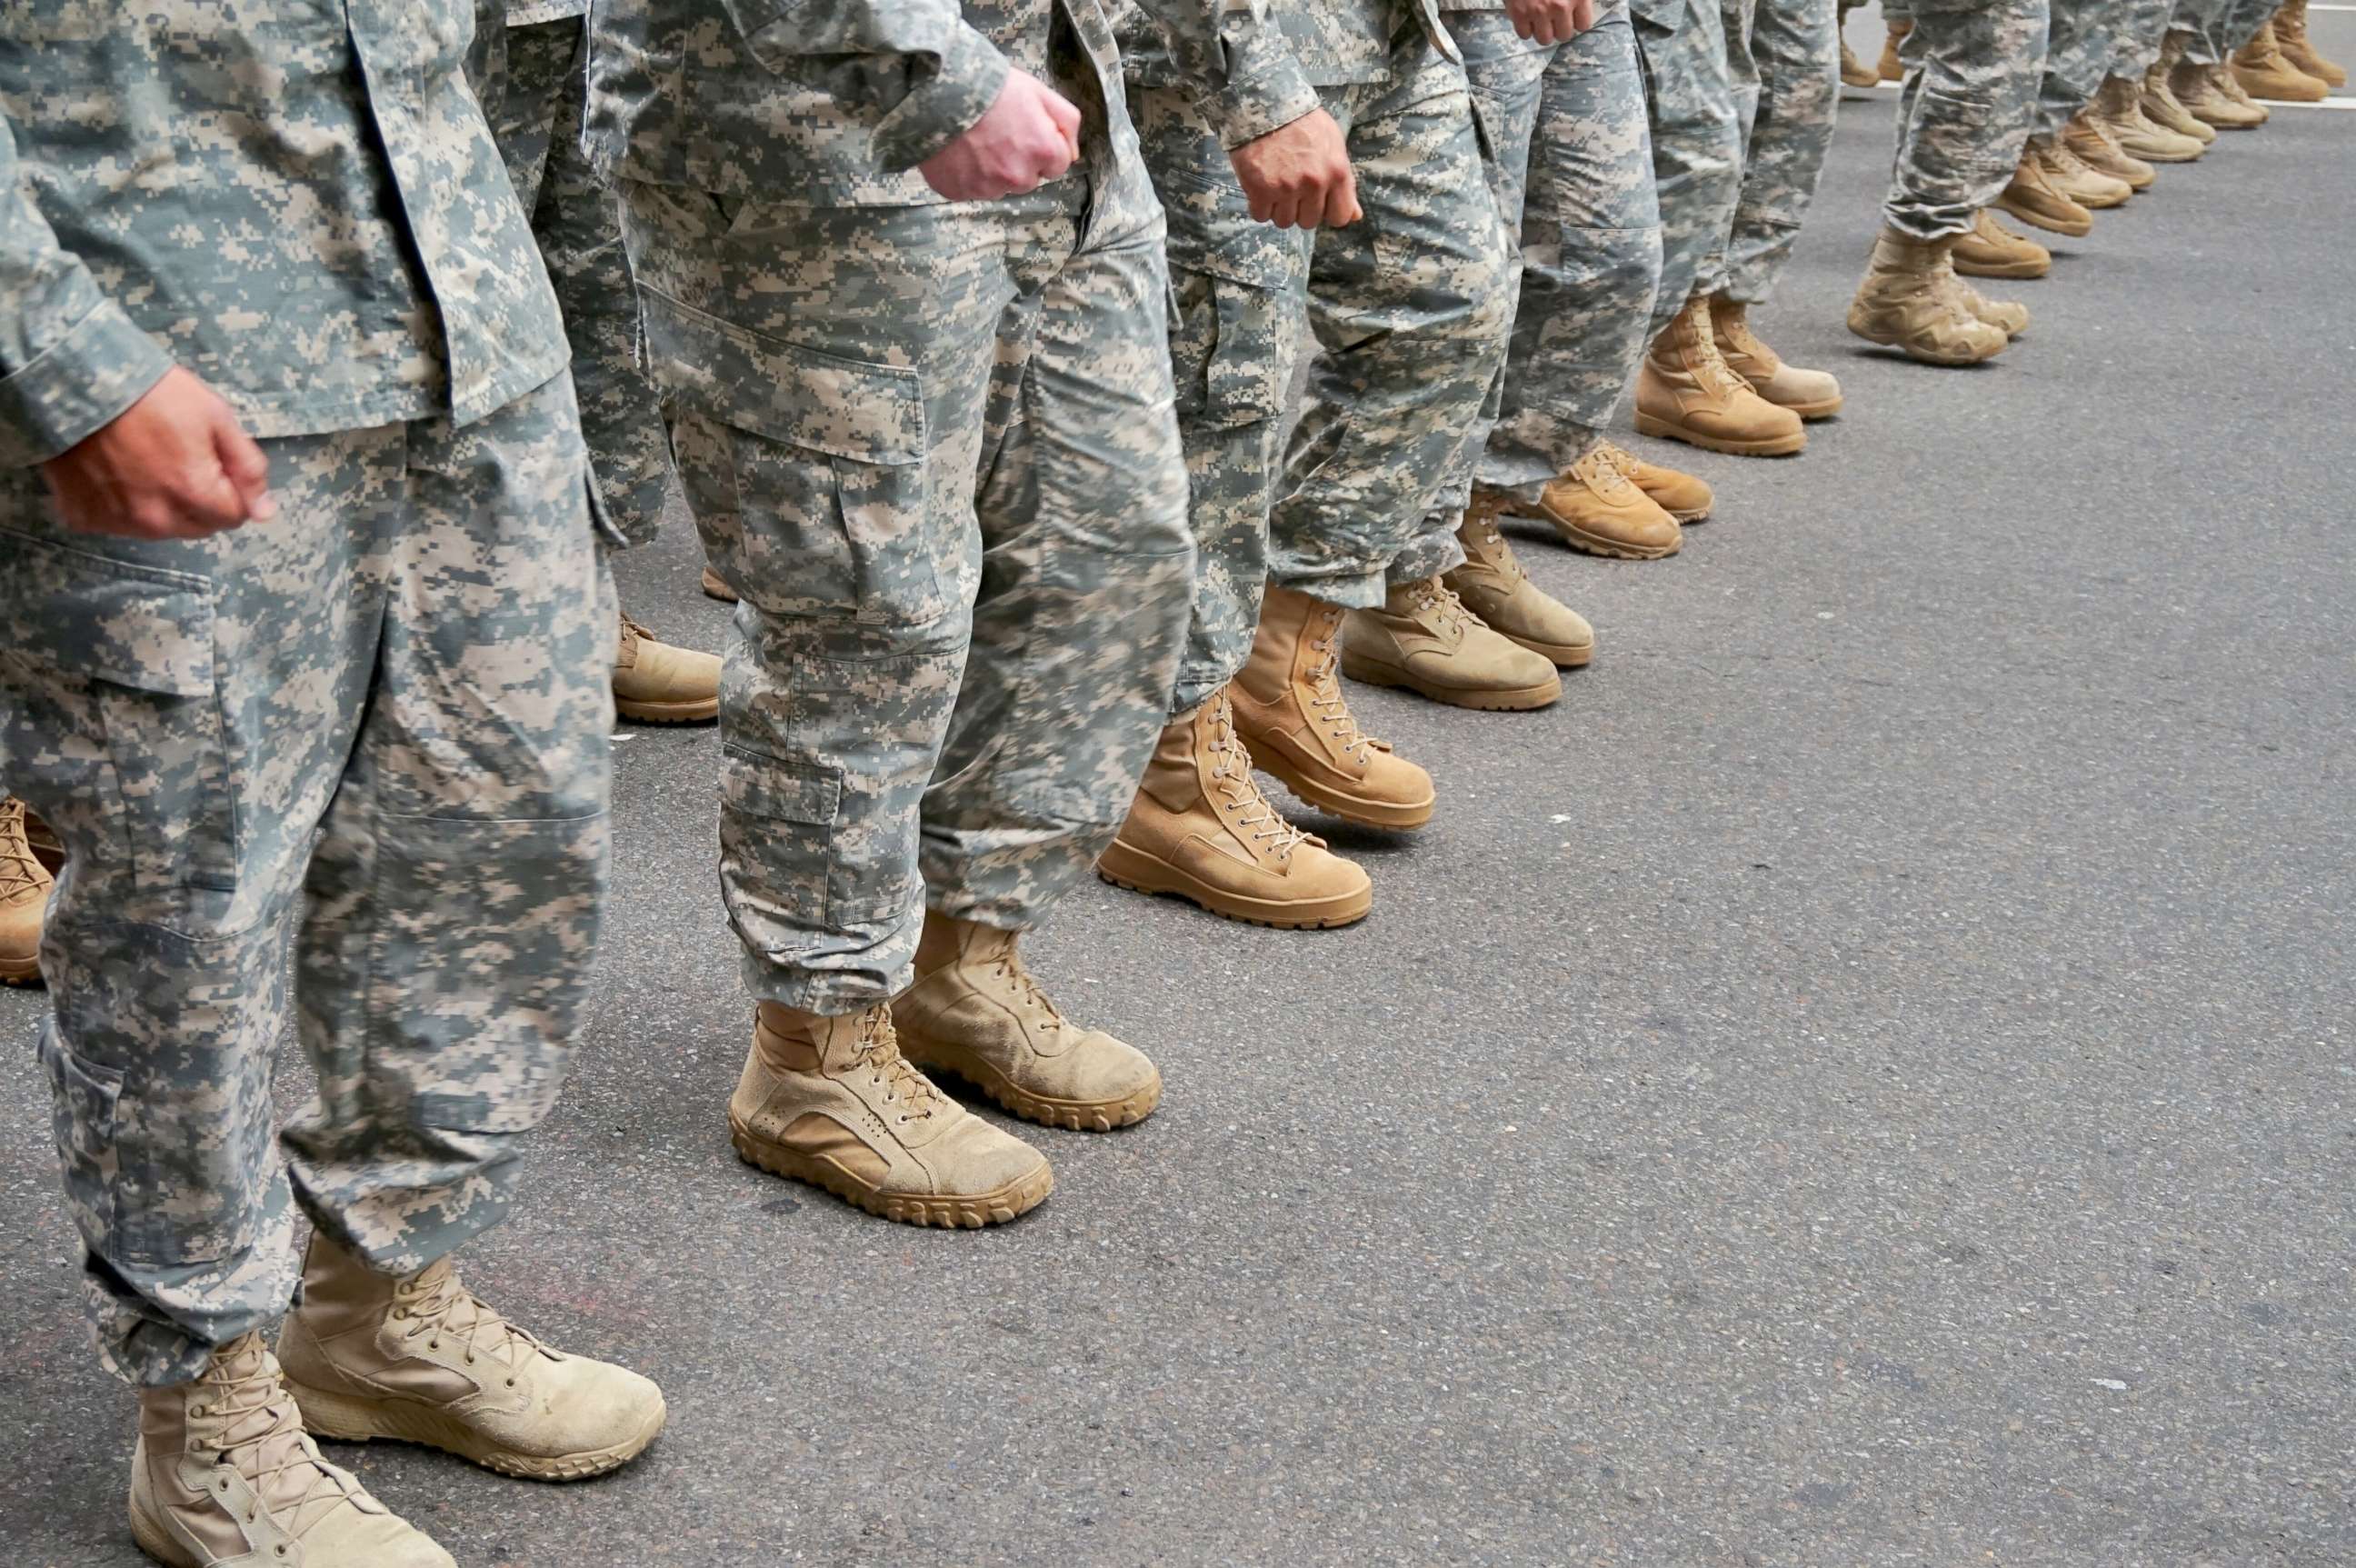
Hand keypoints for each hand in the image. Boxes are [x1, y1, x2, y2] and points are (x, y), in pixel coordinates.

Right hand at [41, 367, 274, 539]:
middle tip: (178, 459)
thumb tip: (265, 512)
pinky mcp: (84, 517)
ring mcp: (117, 521)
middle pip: (199, 526)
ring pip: (161, 529)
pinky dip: (121, 505)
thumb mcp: (216, 417)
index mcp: (194, 494)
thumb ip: (247, 467)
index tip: (212, 461)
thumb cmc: (153, 394)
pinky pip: (117, 523)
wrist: (75, 382)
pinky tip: (115, 472)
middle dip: (200, 501)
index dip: (230, 488)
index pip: (235, 516)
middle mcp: (157, 519)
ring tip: (145, 463)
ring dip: (163, 507)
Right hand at [919, 69, 1082, 200]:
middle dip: (1018, 161)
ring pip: (998, 186)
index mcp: (1044, 153)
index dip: (1042, 145)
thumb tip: (1073, 155)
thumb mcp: (1041, 93)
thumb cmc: (993, 88)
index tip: (1024, 129)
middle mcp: (1018, 176)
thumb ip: (1067, 124)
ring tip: (975, 140)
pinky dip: (965, 174)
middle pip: (1028, 179)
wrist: (940, 89)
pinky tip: (958, 151)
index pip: (1057, 165)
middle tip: (997, 132)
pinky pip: (969, 189)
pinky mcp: (958, 192)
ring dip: (991, 170)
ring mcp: (987, 187)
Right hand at [1228, 108, 1359, 228]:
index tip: (1318, 201)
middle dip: (1300, 209)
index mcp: (1337, 172)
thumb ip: (1345, 182)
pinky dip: (1259, 206)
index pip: (1340, 217)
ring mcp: (1286, 188)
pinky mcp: (1260, 189)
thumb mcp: (1333, 144)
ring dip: (1279, 208)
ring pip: (1284, 221)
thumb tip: (1355, 216)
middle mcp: (1314, 183)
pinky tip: (1261, 186)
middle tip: (1292, 186)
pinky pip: (1261, 215)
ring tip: (1276, 184)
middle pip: (1309, 222)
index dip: (1327, 212)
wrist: (1266, 103)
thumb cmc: (1303, 122)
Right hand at [1505, 0, 1595, 43]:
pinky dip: (1525, 29)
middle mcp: (1560, 7)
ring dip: (1543, 32)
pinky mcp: (1519, 13)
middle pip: (1564, 36)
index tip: (1571, 15)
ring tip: (1540, 20)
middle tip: (1554, 18)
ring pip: (1544, 39)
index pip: (1583, 25)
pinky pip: (1524, 35)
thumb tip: (1582, 6)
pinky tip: (1527, 18)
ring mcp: (1538, 11)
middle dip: (1559, 28)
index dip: (1576, 21)